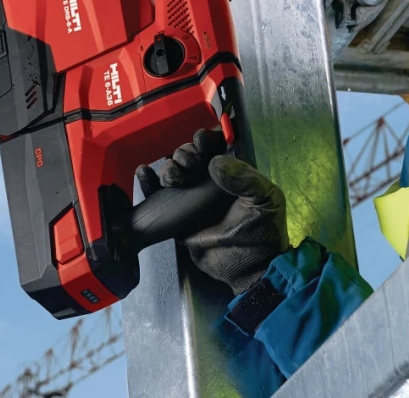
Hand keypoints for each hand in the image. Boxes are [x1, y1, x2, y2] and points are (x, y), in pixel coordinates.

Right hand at [136, 129, 288, 293]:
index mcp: (233, 174)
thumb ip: (245, 179)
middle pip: (190, 156)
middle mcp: (210, 182)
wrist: (246, 269)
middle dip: (185, 153)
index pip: (215, 148)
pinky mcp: (175, 214)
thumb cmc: (262, 233)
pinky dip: (148, 181)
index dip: (206, 140)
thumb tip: (215, 161)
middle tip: (189, 164)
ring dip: (168, 167)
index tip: (201, 139)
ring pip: (173, 171)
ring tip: (174, 177)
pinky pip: (157, 194)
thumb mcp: (264, 201)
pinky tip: (144, 173)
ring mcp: (191, 197)